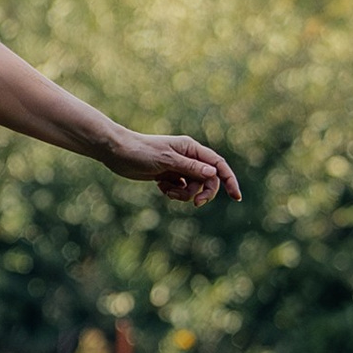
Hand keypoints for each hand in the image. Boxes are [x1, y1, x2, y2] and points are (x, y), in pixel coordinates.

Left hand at [105, 130, 240, 205]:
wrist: (117, 152)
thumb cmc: (141, 151)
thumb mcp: (166, 160)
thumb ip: (190, 168)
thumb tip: (213, 173)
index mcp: (191, 149)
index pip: (218, 165)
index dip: (229, 180)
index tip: (236, 197)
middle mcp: (188, 158)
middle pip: (208, 180)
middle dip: (203, 193)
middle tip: (195, 203)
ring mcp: (178, 167)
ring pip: (193, 187)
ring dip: (184, 194)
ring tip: (168, 191)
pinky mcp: (168, 176)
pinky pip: (180, 190)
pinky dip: (174, 193)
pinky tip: (161, 187)